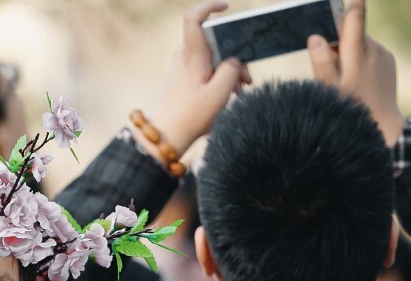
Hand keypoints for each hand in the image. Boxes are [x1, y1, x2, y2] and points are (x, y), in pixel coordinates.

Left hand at [144, 0, 251, 156]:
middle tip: (247, 78)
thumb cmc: (190, 116)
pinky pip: (206, 70)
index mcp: (192, 55)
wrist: (164, 137)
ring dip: (229, 71)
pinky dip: (219, 78)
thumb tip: (235, 60)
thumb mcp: (220, 94)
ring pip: (212, 58)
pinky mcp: (183, 79)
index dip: (209, 6)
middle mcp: (184, 57)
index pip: (194, 18)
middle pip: (213, 42)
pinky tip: (229, 95)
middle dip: (234, 55)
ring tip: (240, 91)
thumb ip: (232, 70)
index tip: (226, 7)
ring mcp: (183, 67)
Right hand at [307, 0, 405, 145]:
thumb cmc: (353, 111)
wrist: (385, 129)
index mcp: (357, 53)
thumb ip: (322, 63)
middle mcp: (374, 49)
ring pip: (360, 44)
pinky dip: (360, 61)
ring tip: (345, 79)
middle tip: (330, 67)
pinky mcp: (389, 62)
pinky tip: (358, 82)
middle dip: (337, 42)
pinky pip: (370, 53)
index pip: (355, 16)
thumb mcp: (330, 90)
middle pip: (351, 33)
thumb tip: (315, 38)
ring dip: (348, 54)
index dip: (349, 2)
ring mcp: (384, 55)